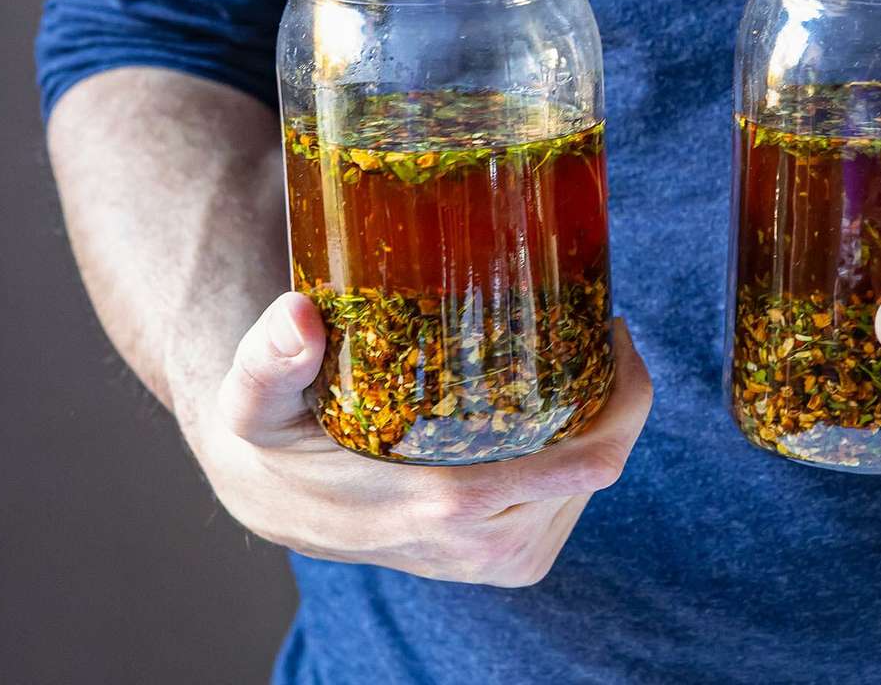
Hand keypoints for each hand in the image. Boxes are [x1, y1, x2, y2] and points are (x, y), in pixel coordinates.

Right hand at [188, 293, 651, 585]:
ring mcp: (503, 560)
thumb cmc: (279, 440)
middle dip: (616, 393)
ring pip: (594, 481)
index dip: (625, 391)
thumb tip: (297, 318)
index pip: (591, 459)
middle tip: (593, 329)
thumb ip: (269, 358)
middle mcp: (488, 545)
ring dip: (599, 421)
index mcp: (450, 506)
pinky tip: (556, 410)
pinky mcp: (511, 562)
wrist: (278, 503)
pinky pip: (573, 501)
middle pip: (606, 461)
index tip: (610, 328)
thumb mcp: (256, 398)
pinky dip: (579, 452)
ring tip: (576, 361)